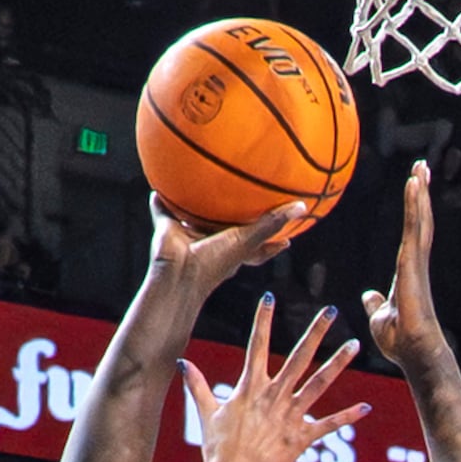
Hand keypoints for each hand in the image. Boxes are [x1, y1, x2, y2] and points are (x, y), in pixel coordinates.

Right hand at [149, 196, 306, 301]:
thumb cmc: (214, 264)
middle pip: (226, 228)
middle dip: (232, 218)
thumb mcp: (247, 241)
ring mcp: (190, 237)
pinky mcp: (169, 230)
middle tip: (242, 201)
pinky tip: (158, 189)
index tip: (287, 237)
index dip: (272, 240)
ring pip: (194, 219)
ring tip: (196, 187)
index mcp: (233, 250)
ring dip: (195, 208)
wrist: (179, 274)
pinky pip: (163, 211)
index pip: (258, 245)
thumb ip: (272, 224)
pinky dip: (160, 202)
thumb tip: (302, 208)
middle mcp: (212, 243)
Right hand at [178, 295, 367, 461]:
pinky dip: (347, 416)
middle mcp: (274, 396)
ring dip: (338, 364)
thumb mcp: (206, 413)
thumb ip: (197, 385)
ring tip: (354, 345)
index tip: (270, 297)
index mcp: (251, 387)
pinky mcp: (302, 437)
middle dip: (315, 332)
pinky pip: (328, 424)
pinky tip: (366, 408)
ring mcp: (290, 415)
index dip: (263, 320)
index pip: (257, 345)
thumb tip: (182, 363)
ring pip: (319, 384)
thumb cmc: (218, 447)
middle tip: (331, 311)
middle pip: (299, 357)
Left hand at [360, 161, 443, 377]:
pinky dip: (414, 204)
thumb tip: (367, 294)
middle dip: (422, 193)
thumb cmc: (400, 339)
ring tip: (421, 168)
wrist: (413, 351)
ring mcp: (416, 261)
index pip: (413, 233)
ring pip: (420, 219)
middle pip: (420, 219)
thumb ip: (375, 303)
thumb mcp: (379, 316)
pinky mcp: (412, 262)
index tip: (416, 189)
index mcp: (408, 271)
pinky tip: (414, 184)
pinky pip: (413, 226)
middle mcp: (416, 262)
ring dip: (420, 192)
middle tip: (423, 167)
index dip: (415, 210)